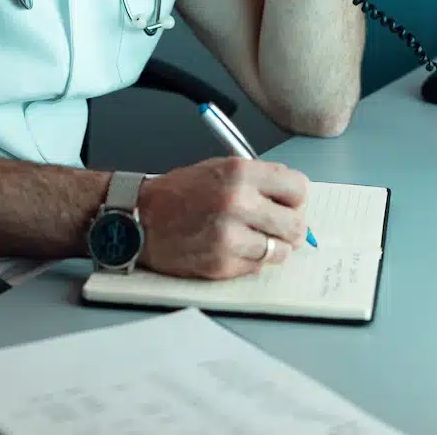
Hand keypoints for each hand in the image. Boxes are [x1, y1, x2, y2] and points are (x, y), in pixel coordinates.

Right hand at [134, 157, 309, 278]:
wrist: (138, 218)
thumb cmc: (179, 193)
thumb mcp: (220, 168)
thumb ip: (258, 179)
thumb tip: (295, 197)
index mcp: (240, 173)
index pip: (298, 188)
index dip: (295, 198)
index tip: (287, 204)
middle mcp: (238, 202)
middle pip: (296, 224)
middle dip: (289, 228)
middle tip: (276, 227)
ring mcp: (230, 236)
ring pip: (281, 251)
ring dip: (272, 248)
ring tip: (252, 239)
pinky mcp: (222, 263)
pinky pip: (257, 267)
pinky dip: (251, 261)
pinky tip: (233, 249)